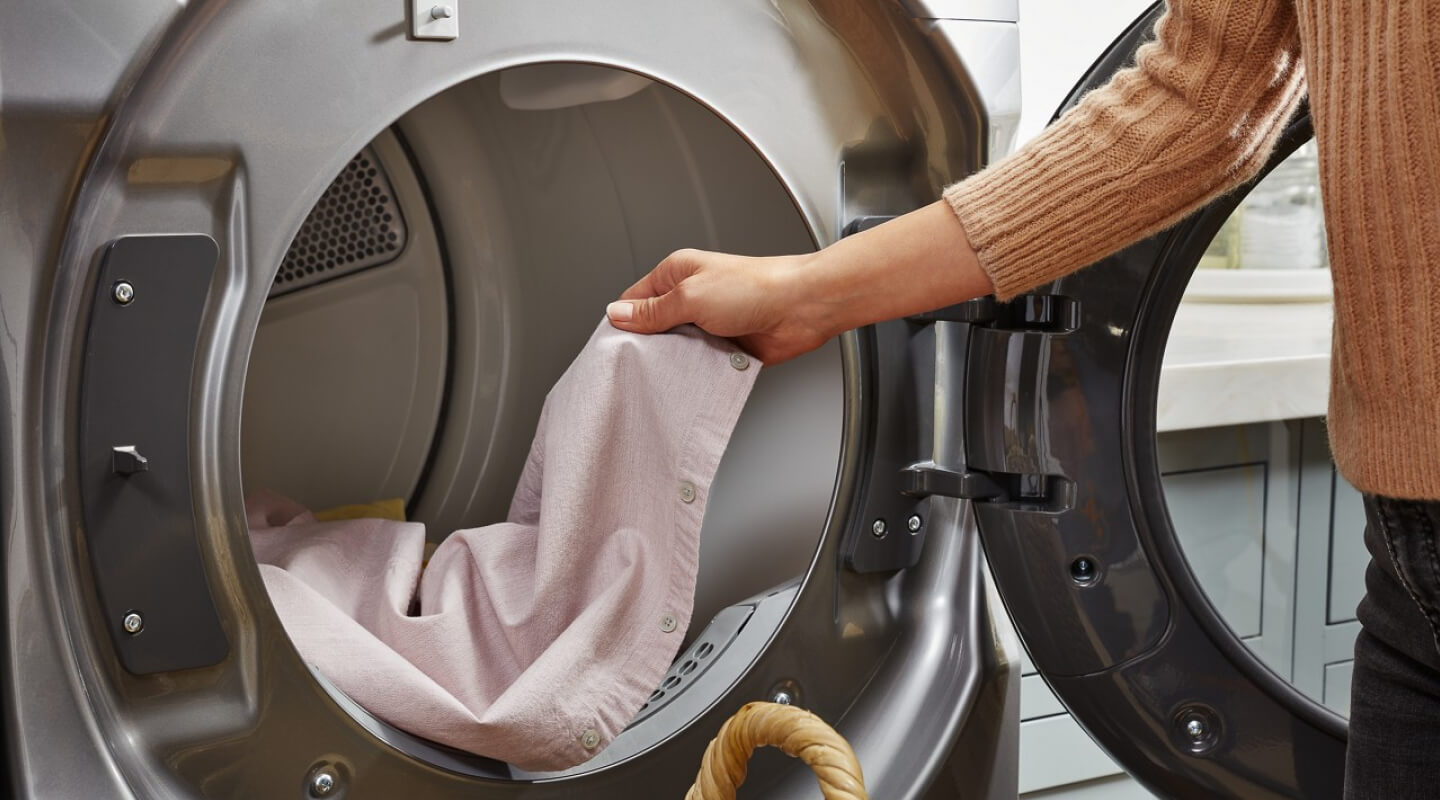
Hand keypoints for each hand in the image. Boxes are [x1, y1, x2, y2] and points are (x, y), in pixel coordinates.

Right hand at [606, 249, 833, 364]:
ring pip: (676, 349)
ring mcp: (708, 323)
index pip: (636, 299)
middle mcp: (691, 296)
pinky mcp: (725, 346)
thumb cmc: (756, 288)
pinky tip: (691, 380)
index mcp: (678, 273)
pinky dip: (696, 373)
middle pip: (654, 328)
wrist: (802, 308)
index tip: (613, 347)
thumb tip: (618, 314)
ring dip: (674, 362)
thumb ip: (653, 311)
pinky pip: (700, 364)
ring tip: (667, 373)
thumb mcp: (691, 296)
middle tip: (638, 366)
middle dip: (648, 347)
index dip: (623, 322)